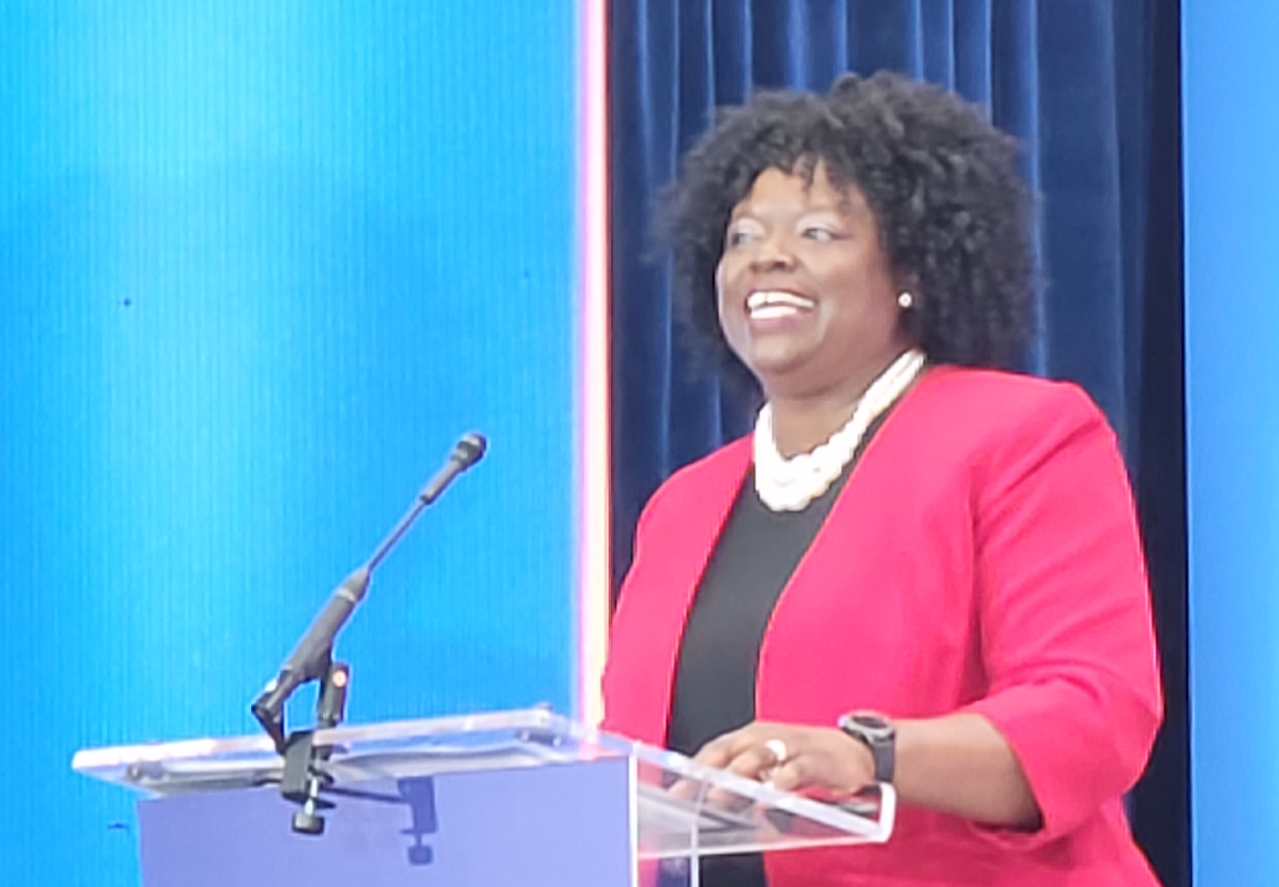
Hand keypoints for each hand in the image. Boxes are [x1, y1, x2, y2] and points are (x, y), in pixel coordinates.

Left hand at [691, 720, 875, 801]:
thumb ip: (743, 780)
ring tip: (719, 796)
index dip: (692, 769)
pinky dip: (781, 782)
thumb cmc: (804, 759)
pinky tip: (770, 795)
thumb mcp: (769, 765)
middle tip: (689, 794)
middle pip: (730, 751)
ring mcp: (790, 746)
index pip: (714, 750)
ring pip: (758, 757)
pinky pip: (795, 769)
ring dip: (737, 775)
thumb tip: (711, 803)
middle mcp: (766, 737)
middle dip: (707, 772)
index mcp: (749, 737)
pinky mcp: (815, 759)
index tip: (674, 791)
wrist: (854, 751)